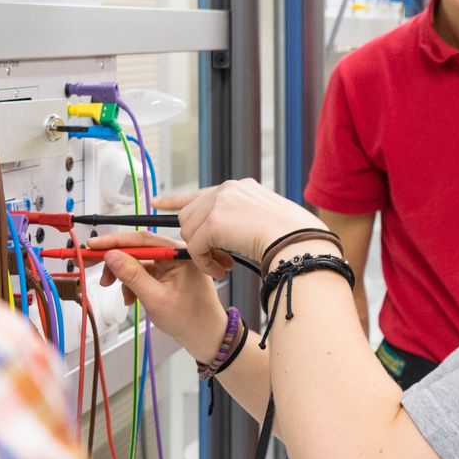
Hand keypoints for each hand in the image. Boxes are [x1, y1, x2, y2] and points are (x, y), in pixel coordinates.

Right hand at [89, 230, 228, 360]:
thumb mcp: (155, 298)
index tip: (92, 245)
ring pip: (137, 262)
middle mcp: (176, 254)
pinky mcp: (167, 275)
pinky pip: (143, 273)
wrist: (205, 337)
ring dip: (123, 277)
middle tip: (92, 267)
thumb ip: (132, 275)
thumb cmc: (188, 320)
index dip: (114, 242)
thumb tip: (111, 255)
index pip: (143, 240)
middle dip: (116, 262)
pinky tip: (131, 299)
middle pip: (138, 249)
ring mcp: (172, 265)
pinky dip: (132, 285)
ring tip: (122, 297)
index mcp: (180, 253)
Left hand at [161, 179, 327, 278]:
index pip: (200, 192)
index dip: (176, 200)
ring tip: (222, 266)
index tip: (158, 202)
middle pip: (190, 215)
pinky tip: (220, 270)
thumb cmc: (293, 236)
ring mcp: (219, 203)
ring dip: (202, 253)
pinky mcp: (214, 222)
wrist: (300, 240)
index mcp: (239, 187)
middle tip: (217, 259)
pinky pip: (195, 247)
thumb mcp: (265, 218)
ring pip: (190, 231)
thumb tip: (229, 229)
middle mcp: (227, 190)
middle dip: (197, 239)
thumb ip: (242, 218)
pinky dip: (204, 263)